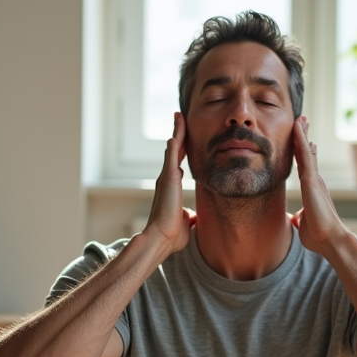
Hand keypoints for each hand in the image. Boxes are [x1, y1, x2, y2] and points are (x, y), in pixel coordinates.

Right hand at [142, 112, 194, 255]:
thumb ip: (190, 215)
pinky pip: (170, 159)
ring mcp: (166, 178)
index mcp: (172, 186)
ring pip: (173, 150)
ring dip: (177, 132)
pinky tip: (176, 134)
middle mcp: (168, 179)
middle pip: (175, 150)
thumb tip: (195, 218)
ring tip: (179, 117)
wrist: (161, 239)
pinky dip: (173, 146)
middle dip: (179, 133)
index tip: (184, 137)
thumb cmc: (172, 234)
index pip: (178, 162)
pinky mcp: (167, 181)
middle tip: (181, 117)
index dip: (182, 149)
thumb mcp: (186, 221)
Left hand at [291, 116, 348, 258]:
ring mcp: (314, 179)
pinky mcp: (312, 179)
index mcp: (312, 189)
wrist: (330, 239)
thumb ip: (298, 217)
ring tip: (300, 118)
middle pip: (307, 154)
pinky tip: (297, 127)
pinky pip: (305, 154)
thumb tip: (293, 219)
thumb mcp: (302, 223)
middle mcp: (315, 181)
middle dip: (303, 137)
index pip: (305, 166)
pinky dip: (301, 139)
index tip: (303, 140)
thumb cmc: (318, 235)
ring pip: (306, 150)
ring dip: (302, 133)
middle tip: (301, 122)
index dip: (303, 152)